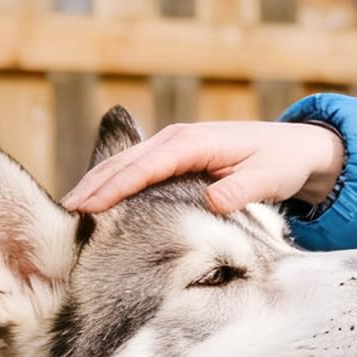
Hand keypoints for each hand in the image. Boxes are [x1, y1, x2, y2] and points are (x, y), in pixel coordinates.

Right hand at [62, 120, 344, 214]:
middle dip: (92, 187)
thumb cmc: (280, 162)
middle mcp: (176, 140)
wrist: (295, 148)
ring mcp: (172, 149)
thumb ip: (241, 189)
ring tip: (67, 214)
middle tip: (61, 216)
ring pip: (123, 166)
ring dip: (95, 186)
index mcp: (193, 143)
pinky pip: (135, 173)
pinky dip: (112, 186)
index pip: (145, 167)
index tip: (89, 210)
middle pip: (123, 163)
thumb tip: (213, 200)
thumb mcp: (267, 177)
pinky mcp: (173, 160)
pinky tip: (96, 209)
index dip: (115, 188)